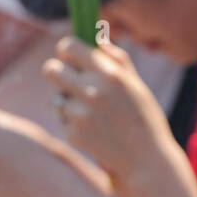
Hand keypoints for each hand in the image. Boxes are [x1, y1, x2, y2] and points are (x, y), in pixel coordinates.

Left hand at [43, 36, 173, 182]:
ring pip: (56, 97)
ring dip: (66, 101)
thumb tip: (97, 36)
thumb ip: (116, 57)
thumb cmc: (143, 117)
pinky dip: (72, 122)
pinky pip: (62, 119)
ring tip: (90, 111)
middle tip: (68, 81)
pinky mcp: (73, 134)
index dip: (66, 50)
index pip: (68, 46)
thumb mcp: (135, 83)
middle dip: (57, 72)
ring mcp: (81, 114)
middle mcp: (92, 91)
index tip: (70, 57)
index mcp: (110, 73)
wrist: (146, 159)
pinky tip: (93, 129)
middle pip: (50, 70)